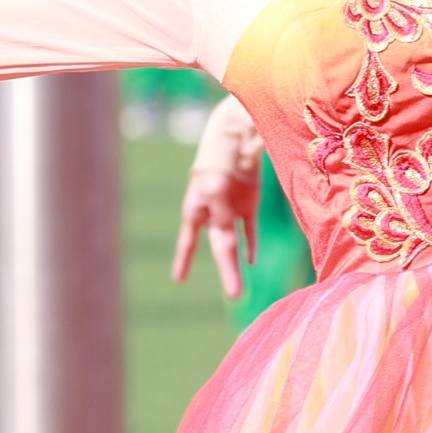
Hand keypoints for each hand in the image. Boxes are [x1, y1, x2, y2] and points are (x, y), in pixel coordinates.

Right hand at [169, 152, 258, 297]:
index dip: (184, 260)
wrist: (237, 136)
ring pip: (234, 243)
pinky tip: (251, 261)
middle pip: (220, 248)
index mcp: (196, 209)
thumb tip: (231, 239)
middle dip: (227, 272)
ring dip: (237, 265)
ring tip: (236, 291)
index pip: (189, 241)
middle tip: (236, 296)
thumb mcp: (215, 188)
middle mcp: (211, 213)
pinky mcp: (248, 203)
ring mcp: (230, 208)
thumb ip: (222, 215)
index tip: (180, 279)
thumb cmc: (219, 161)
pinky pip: (249, 229)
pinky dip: (251, 245)